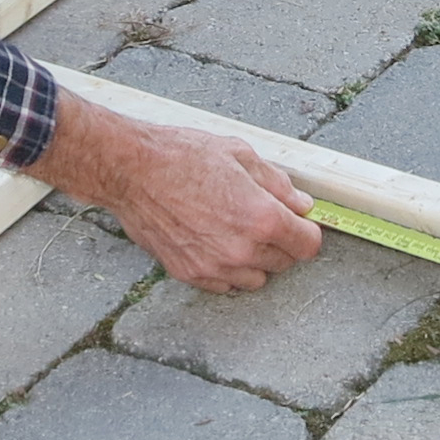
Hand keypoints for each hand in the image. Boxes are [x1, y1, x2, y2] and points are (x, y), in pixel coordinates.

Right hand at [29, 93, 321, 293]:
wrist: (131, 171)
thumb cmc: (182, 155)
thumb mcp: (240, 154)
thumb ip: (277, 184)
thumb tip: (301, 205)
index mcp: (261, 218)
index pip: (308, 245)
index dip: (307, 231)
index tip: (299, 222)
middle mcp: (242, 250)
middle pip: (285, 263)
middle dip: (282, 242)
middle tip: (262, 218)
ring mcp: (214, 267)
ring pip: (256, 279)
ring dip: (256, 260)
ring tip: (237, 231)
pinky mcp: (190, 274)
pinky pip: (224, 284)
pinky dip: (228, 270)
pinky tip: (216, 242)